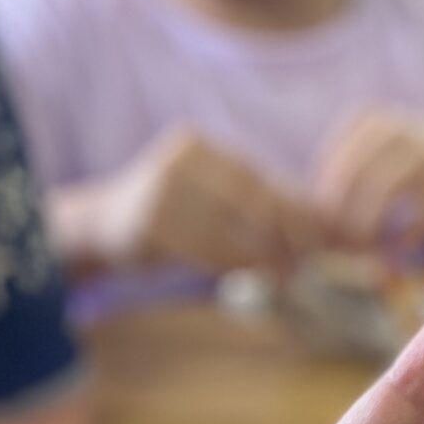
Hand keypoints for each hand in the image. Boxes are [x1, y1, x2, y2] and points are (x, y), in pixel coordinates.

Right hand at [83, 126, 321, 276]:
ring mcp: (162, 190)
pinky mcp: (151, 224)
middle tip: (304, 264)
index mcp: (198, 146)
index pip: (257, 178)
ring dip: (262, 258)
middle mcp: (180, 160)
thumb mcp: (208, 192)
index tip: (318, 240)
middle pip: (248, 200)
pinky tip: (251, 277)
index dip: (293, 210)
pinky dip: (234, 266)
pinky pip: (204, 249)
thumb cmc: (173, 213)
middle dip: (282, 235)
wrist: (105, 224)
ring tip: (285, 276)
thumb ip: (252, 200)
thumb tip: (314, 222)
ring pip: (229, 228)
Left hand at [313, 110, 423, 251]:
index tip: (322, 229)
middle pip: (355, 176)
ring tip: (362, 250)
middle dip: (342, 215)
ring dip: (368, 227)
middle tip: (337, 245)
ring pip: (383, 192)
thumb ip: (350, 167)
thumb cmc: (418, 157)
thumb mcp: (381, 144)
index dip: (325, 199)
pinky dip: (404, 239)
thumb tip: (315, 210)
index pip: (335, 162)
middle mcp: (397, 129)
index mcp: (371, 119)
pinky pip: (419, 216)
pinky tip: (396, 252)